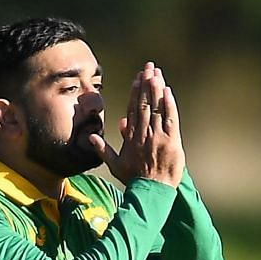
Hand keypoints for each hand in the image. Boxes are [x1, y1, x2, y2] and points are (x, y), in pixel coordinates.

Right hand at [91, 61, 182, 189]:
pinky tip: (168, 91)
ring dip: (156, 89)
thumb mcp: (114, 164)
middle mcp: (143, 134)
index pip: (132, 109)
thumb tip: (90, 137)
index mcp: (131, 137)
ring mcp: (157, 137)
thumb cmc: (133, 179)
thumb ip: (103, 149)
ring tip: (157, 73)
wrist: (150, 192)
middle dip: (146, 84)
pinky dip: (169, 105)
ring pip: (157, 108)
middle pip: (145, 104)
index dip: (135, 92)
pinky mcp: (171, 142)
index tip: (137, 78)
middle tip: (148, 67)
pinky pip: (170, 119)